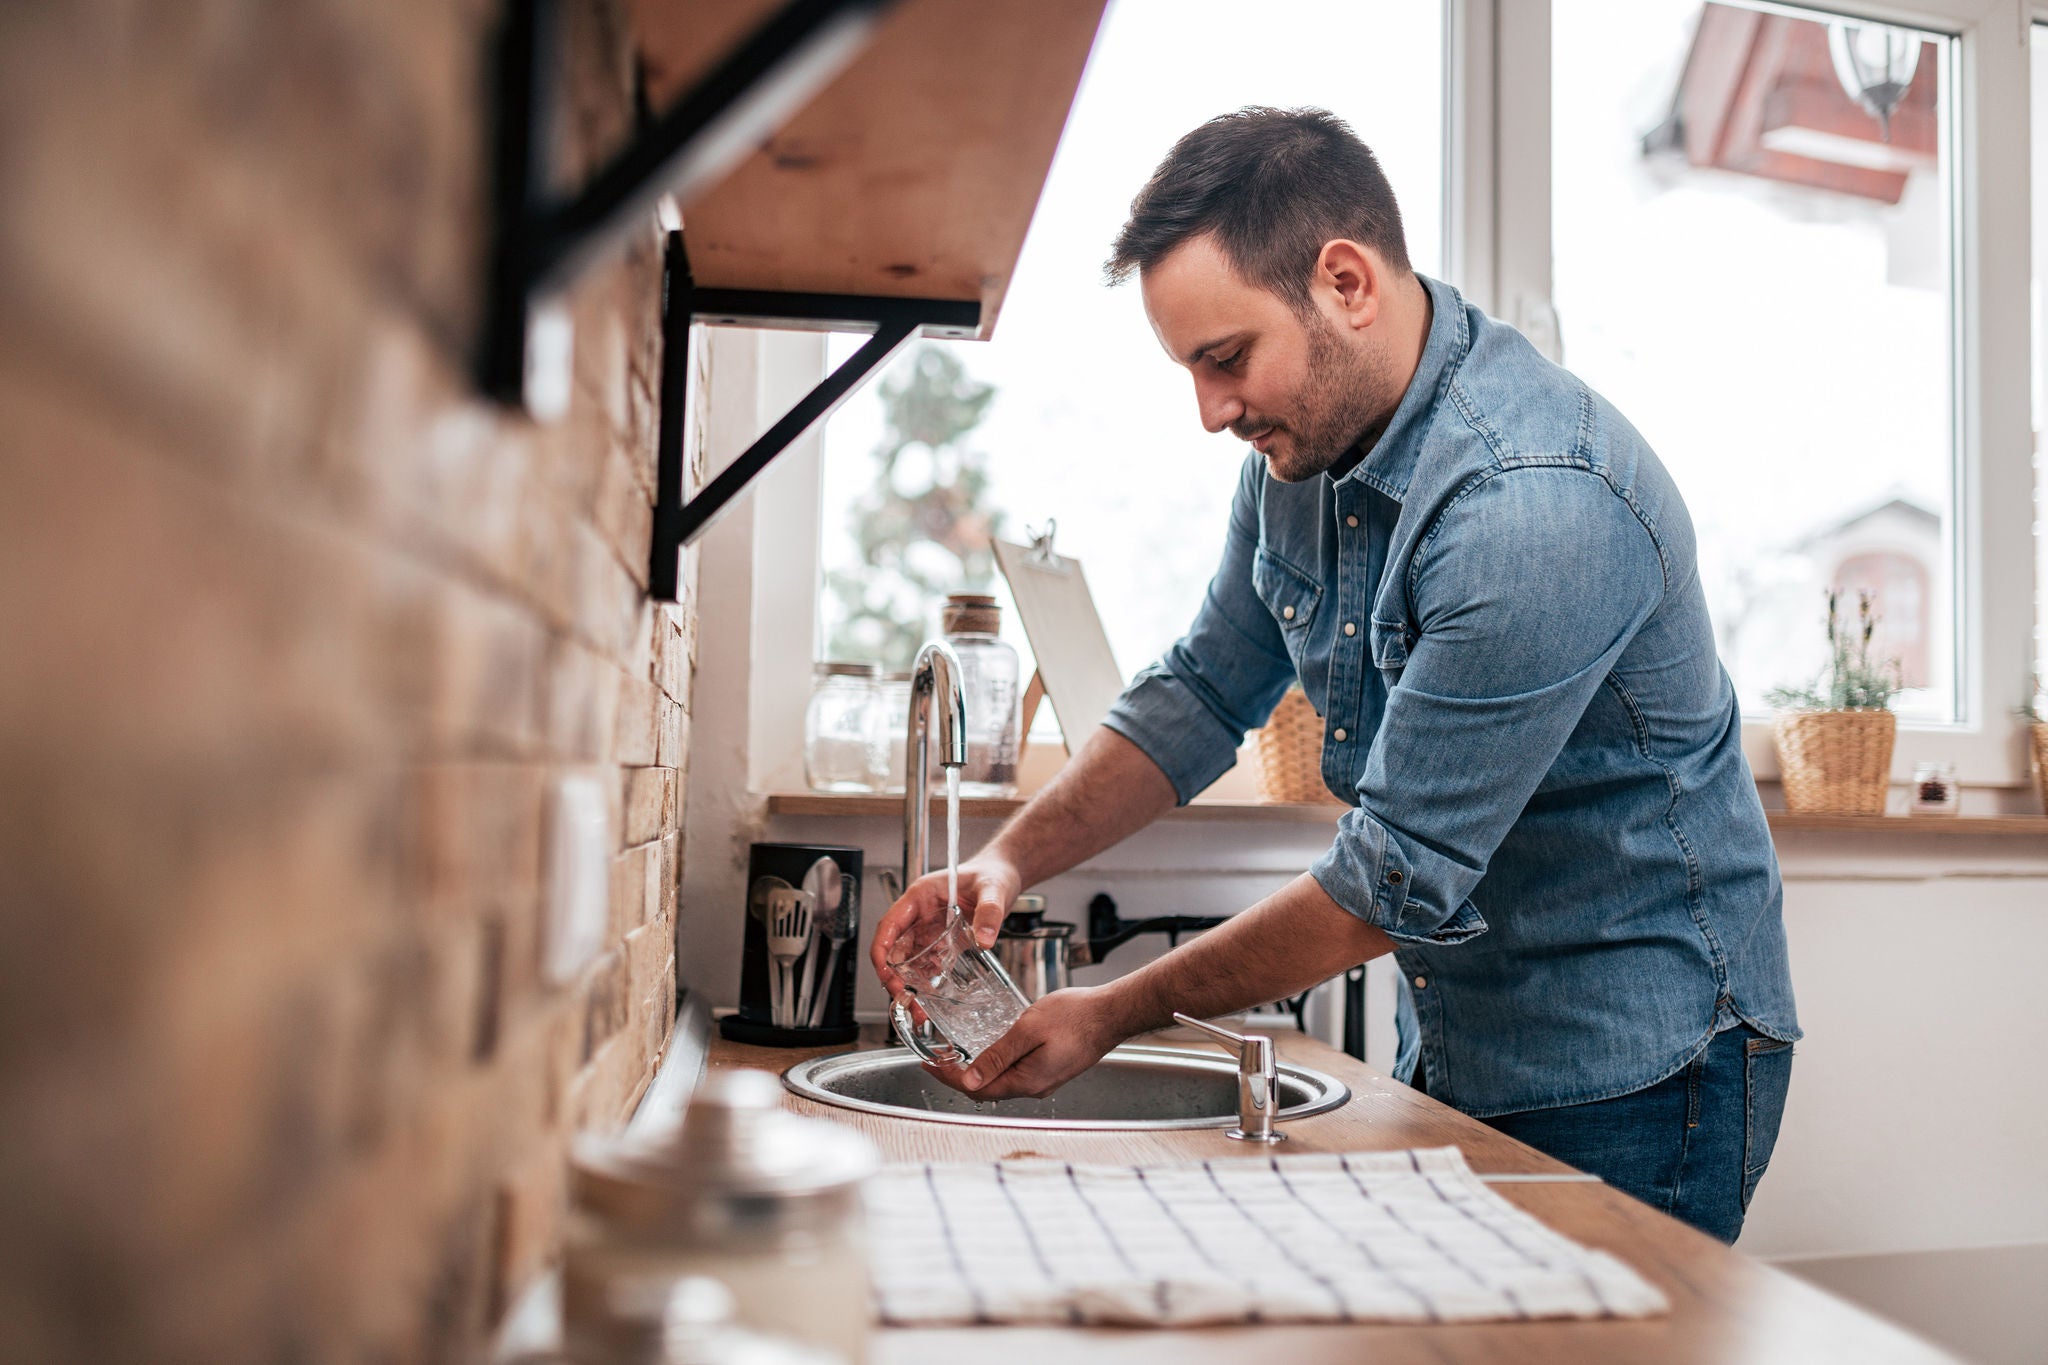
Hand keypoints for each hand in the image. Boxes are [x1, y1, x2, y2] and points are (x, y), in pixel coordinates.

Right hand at [870, 855, 1020, 1000]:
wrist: (1005, 875)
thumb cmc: (993, 873)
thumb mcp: (993, 890)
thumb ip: (989, 912)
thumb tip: (984, 939)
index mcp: (921, 895)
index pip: (890, 923)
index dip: (882, 950)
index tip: (885, 972)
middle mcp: (920, 913)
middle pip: (896, 947)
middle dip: (894, 976)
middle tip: (904, 998)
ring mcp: (929, 927)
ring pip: (909, 959)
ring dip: (909, 983)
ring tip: (918, 1007)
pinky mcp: (941, 940)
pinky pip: (927, 963)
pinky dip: (925, 982)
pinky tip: (930, 999)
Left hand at [929, 986, 1129, 1099]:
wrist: (1111, 1014)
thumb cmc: (1075, 1017)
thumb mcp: (1028, 1030)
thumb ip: (998, 1055)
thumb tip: (970, 1080)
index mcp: (1027, 1081)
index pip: (977, 1089)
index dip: (948, 1078)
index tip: (928, 1065)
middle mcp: (1034, 1088)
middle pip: (986, 1091)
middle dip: (958, 1077)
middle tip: (937, 1059)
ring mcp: (1044, 1081)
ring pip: (1001, 1083)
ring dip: (977, 1072)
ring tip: (957, 1054)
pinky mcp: (1051, 1071)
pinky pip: (1016, 1075)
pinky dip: (996, 1067)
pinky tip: (990, 1051)